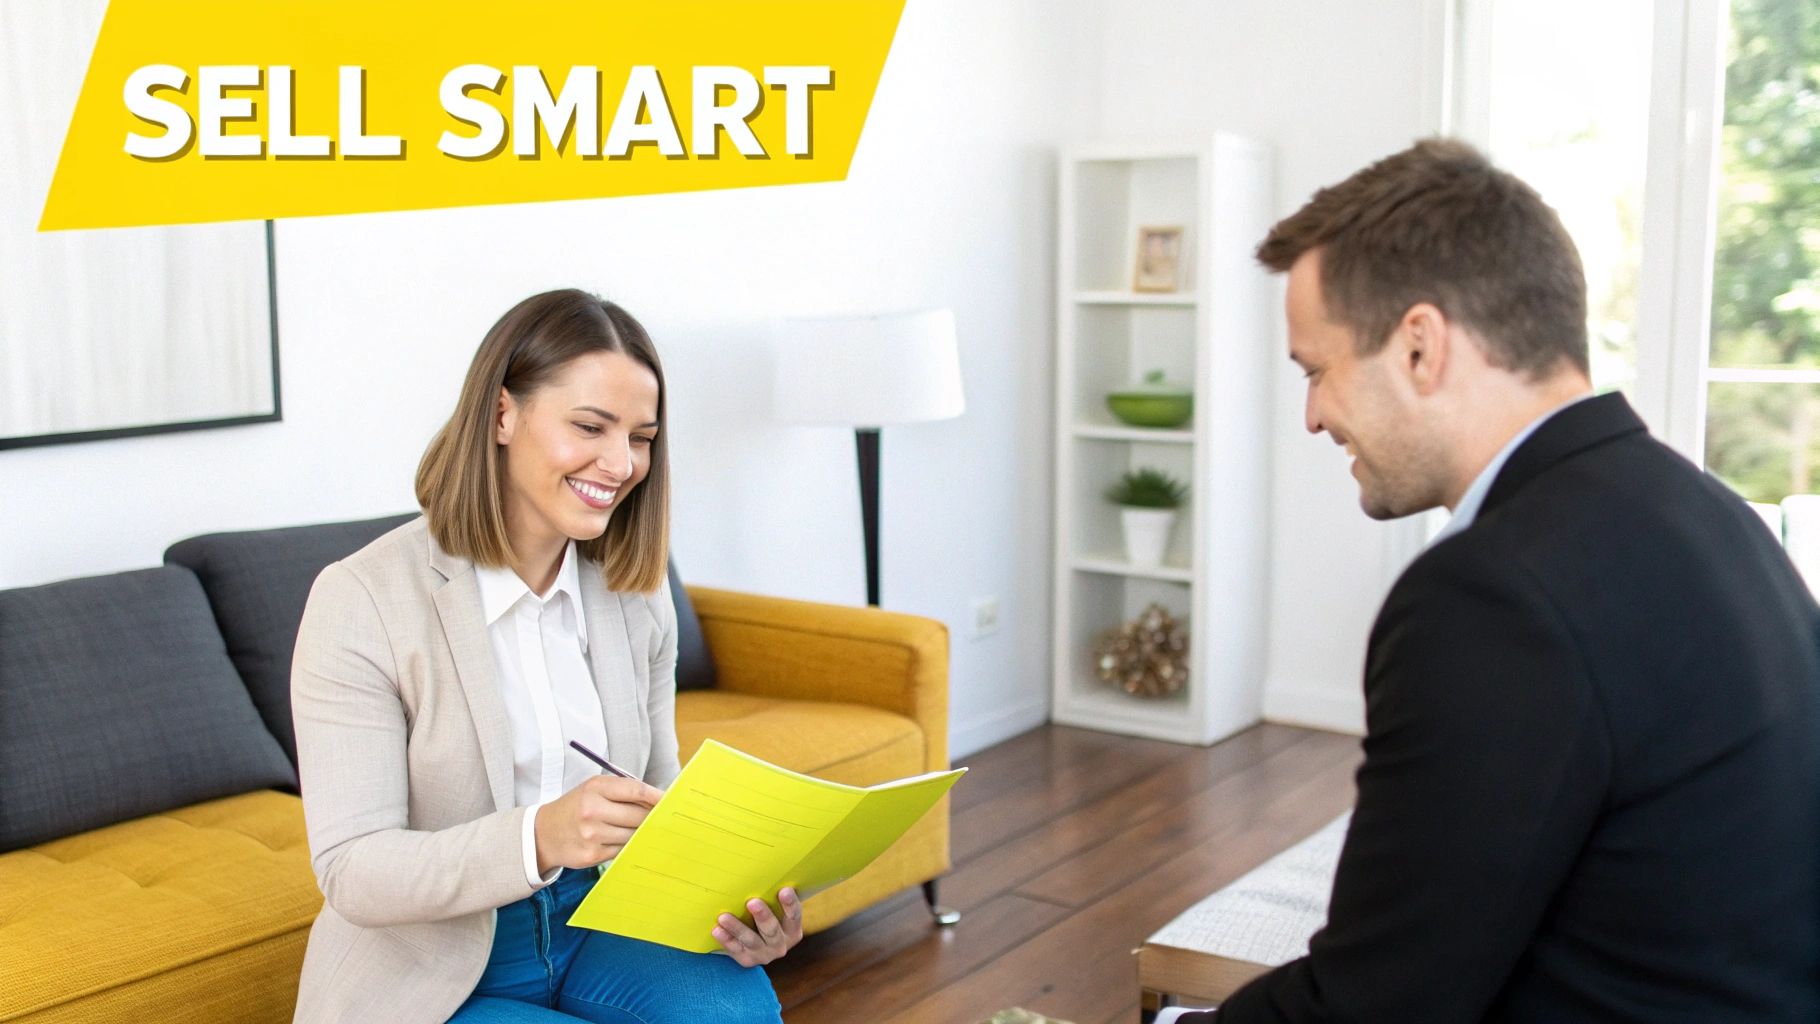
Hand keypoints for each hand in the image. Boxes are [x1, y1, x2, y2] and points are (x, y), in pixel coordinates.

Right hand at [534, 774, 664, 873]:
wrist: (544, 833)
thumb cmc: (577, 807)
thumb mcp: (594, 789)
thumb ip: (624, 791)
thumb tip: (659, 800)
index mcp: (595, 788)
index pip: (636, 790)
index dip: (657, 796)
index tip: (670, 800)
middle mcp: (592, 810)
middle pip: (639, 815)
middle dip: (651, 817)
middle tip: (661, 817)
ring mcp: (592, 835)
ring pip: (633, 835)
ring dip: (639, 832)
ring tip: (637, 828)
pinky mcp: (592, 855)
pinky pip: (623, 850)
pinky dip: (627, 846)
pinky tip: (621, 840)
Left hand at [713, 887, 803, 966]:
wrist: (756, 945)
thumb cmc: (766, 916)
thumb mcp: (776, 910)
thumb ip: (773, 896)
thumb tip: (764, 866)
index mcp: (793, 930)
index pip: (794, 916)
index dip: (790, 904)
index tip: (785, 889)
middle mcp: (781, 945)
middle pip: (772, 930)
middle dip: (762, 916)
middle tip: (752, 902)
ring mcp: (764, 954)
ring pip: (751, 941)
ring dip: (737, 928)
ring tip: (724, 916)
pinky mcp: (747, 960)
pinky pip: (735, 949)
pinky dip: (726, 939)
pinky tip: (716, 930)